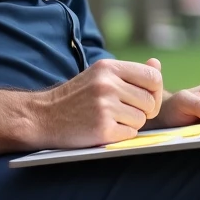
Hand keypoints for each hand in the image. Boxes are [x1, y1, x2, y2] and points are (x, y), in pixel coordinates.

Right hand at [33, 58, 164, 147]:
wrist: (43, 116)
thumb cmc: (76, 97)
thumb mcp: (99, 75)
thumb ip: (129, 72)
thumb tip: (156, 64)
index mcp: (109, 67)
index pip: (153, 77)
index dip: (155, 91)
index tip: (144, 100)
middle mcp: (107, 84)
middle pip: (150, 102)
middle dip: (143, 111)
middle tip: (123, 113)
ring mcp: (104, 106)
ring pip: (141, 119)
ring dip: (131, 124)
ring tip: (110, 119)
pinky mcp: (102, 128)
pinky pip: (130, 134)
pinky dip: (120, 135)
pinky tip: (104, 129)